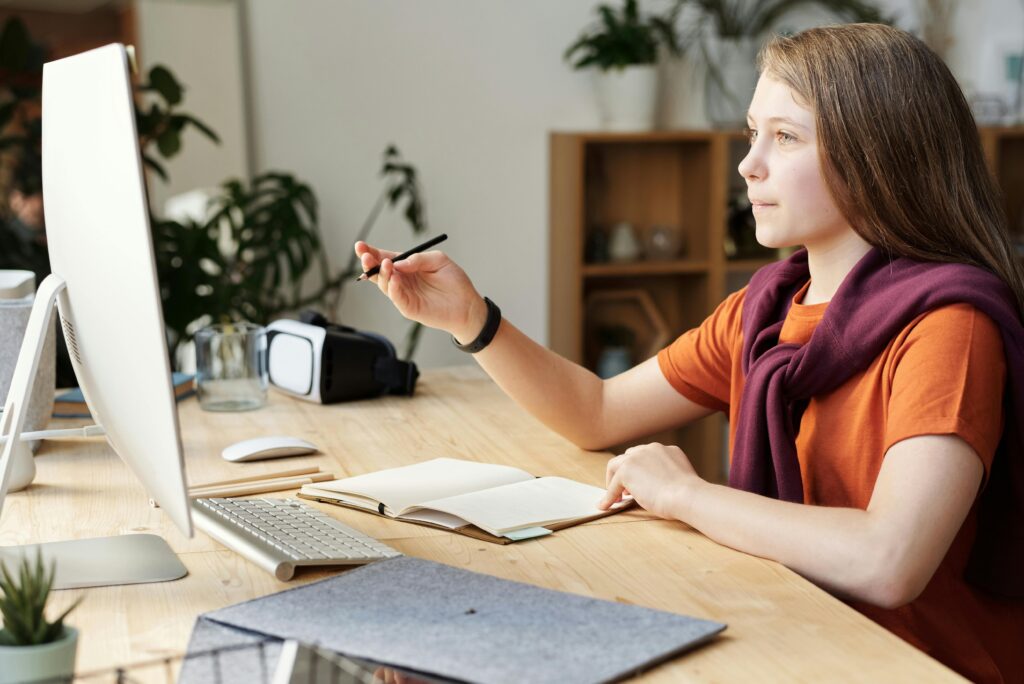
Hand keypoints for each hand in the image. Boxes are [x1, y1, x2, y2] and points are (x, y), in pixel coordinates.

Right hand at [355, 241, 486, 339]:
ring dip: (381, 274)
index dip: (371, 252)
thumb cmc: (454, 281)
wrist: (468, 304)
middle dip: (369, 262)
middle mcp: (401, 280)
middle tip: (364, 255)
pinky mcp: (409, 308)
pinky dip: (393, 288)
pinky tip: (394, 279)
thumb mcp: (438, 260)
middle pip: (378, 271)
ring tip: (386, 264)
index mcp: (406, 267)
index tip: (360, 245)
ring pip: (384, 284)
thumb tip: (398, 263)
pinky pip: (397, 298)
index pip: (384, 258)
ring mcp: (404, 295)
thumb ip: (418, 258)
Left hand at [597, 442, 702, 520]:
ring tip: (616, 498)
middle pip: (629, 456)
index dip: (640, 470)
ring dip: (613, 481)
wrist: (686, 495)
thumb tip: (658, 487)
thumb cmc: (689, 495)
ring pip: (616, 466)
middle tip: (626, 492)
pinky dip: (609, 496)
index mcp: (667, 450)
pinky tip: (606, 505)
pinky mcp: (626, 470)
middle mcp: (651, 449)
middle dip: (626, 472)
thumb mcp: (681, 479)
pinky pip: (613, 485)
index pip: (646, 456)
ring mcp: (637, 457)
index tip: (639, 483)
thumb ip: (669, 476)